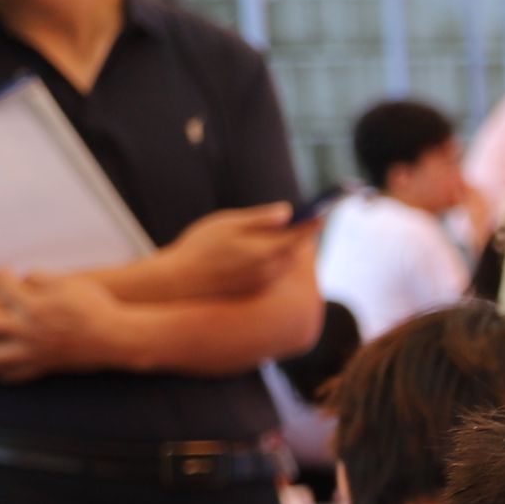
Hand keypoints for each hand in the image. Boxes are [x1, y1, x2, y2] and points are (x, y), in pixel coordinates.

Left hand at [0, 267, 129, 377]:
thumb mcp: (72, 283)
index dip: (2, 277)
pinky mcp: (43, 366)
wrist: (120, 339)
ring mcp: (32, 351)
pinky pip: (14, 373)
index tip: (4, 273)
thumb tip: (22, 277)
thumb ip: (42, 278)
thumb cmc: (97, 307)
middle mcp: (26, 330)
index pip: (4, 286)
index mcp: (33, 305)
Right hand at [146, 201, 313, 299]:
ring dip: (290, 248)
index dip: (314, 222)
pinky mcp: (259, 291)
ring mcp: (266, 283)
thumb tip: (288, 211)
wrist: (181, 283)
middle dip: (300, 235)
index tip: (324, 211)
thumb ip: (259, 219)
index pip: (300, 235)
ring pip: (288, 262)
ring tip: (284, 234)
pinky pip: (277, 273)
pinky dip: (278, 260)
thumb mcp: (226, 224)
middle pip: (298, 250)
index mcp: (265, 251)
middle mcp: (271, 271)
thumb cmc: (200, 247)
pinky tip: (265, 252)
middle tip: (302, 219)